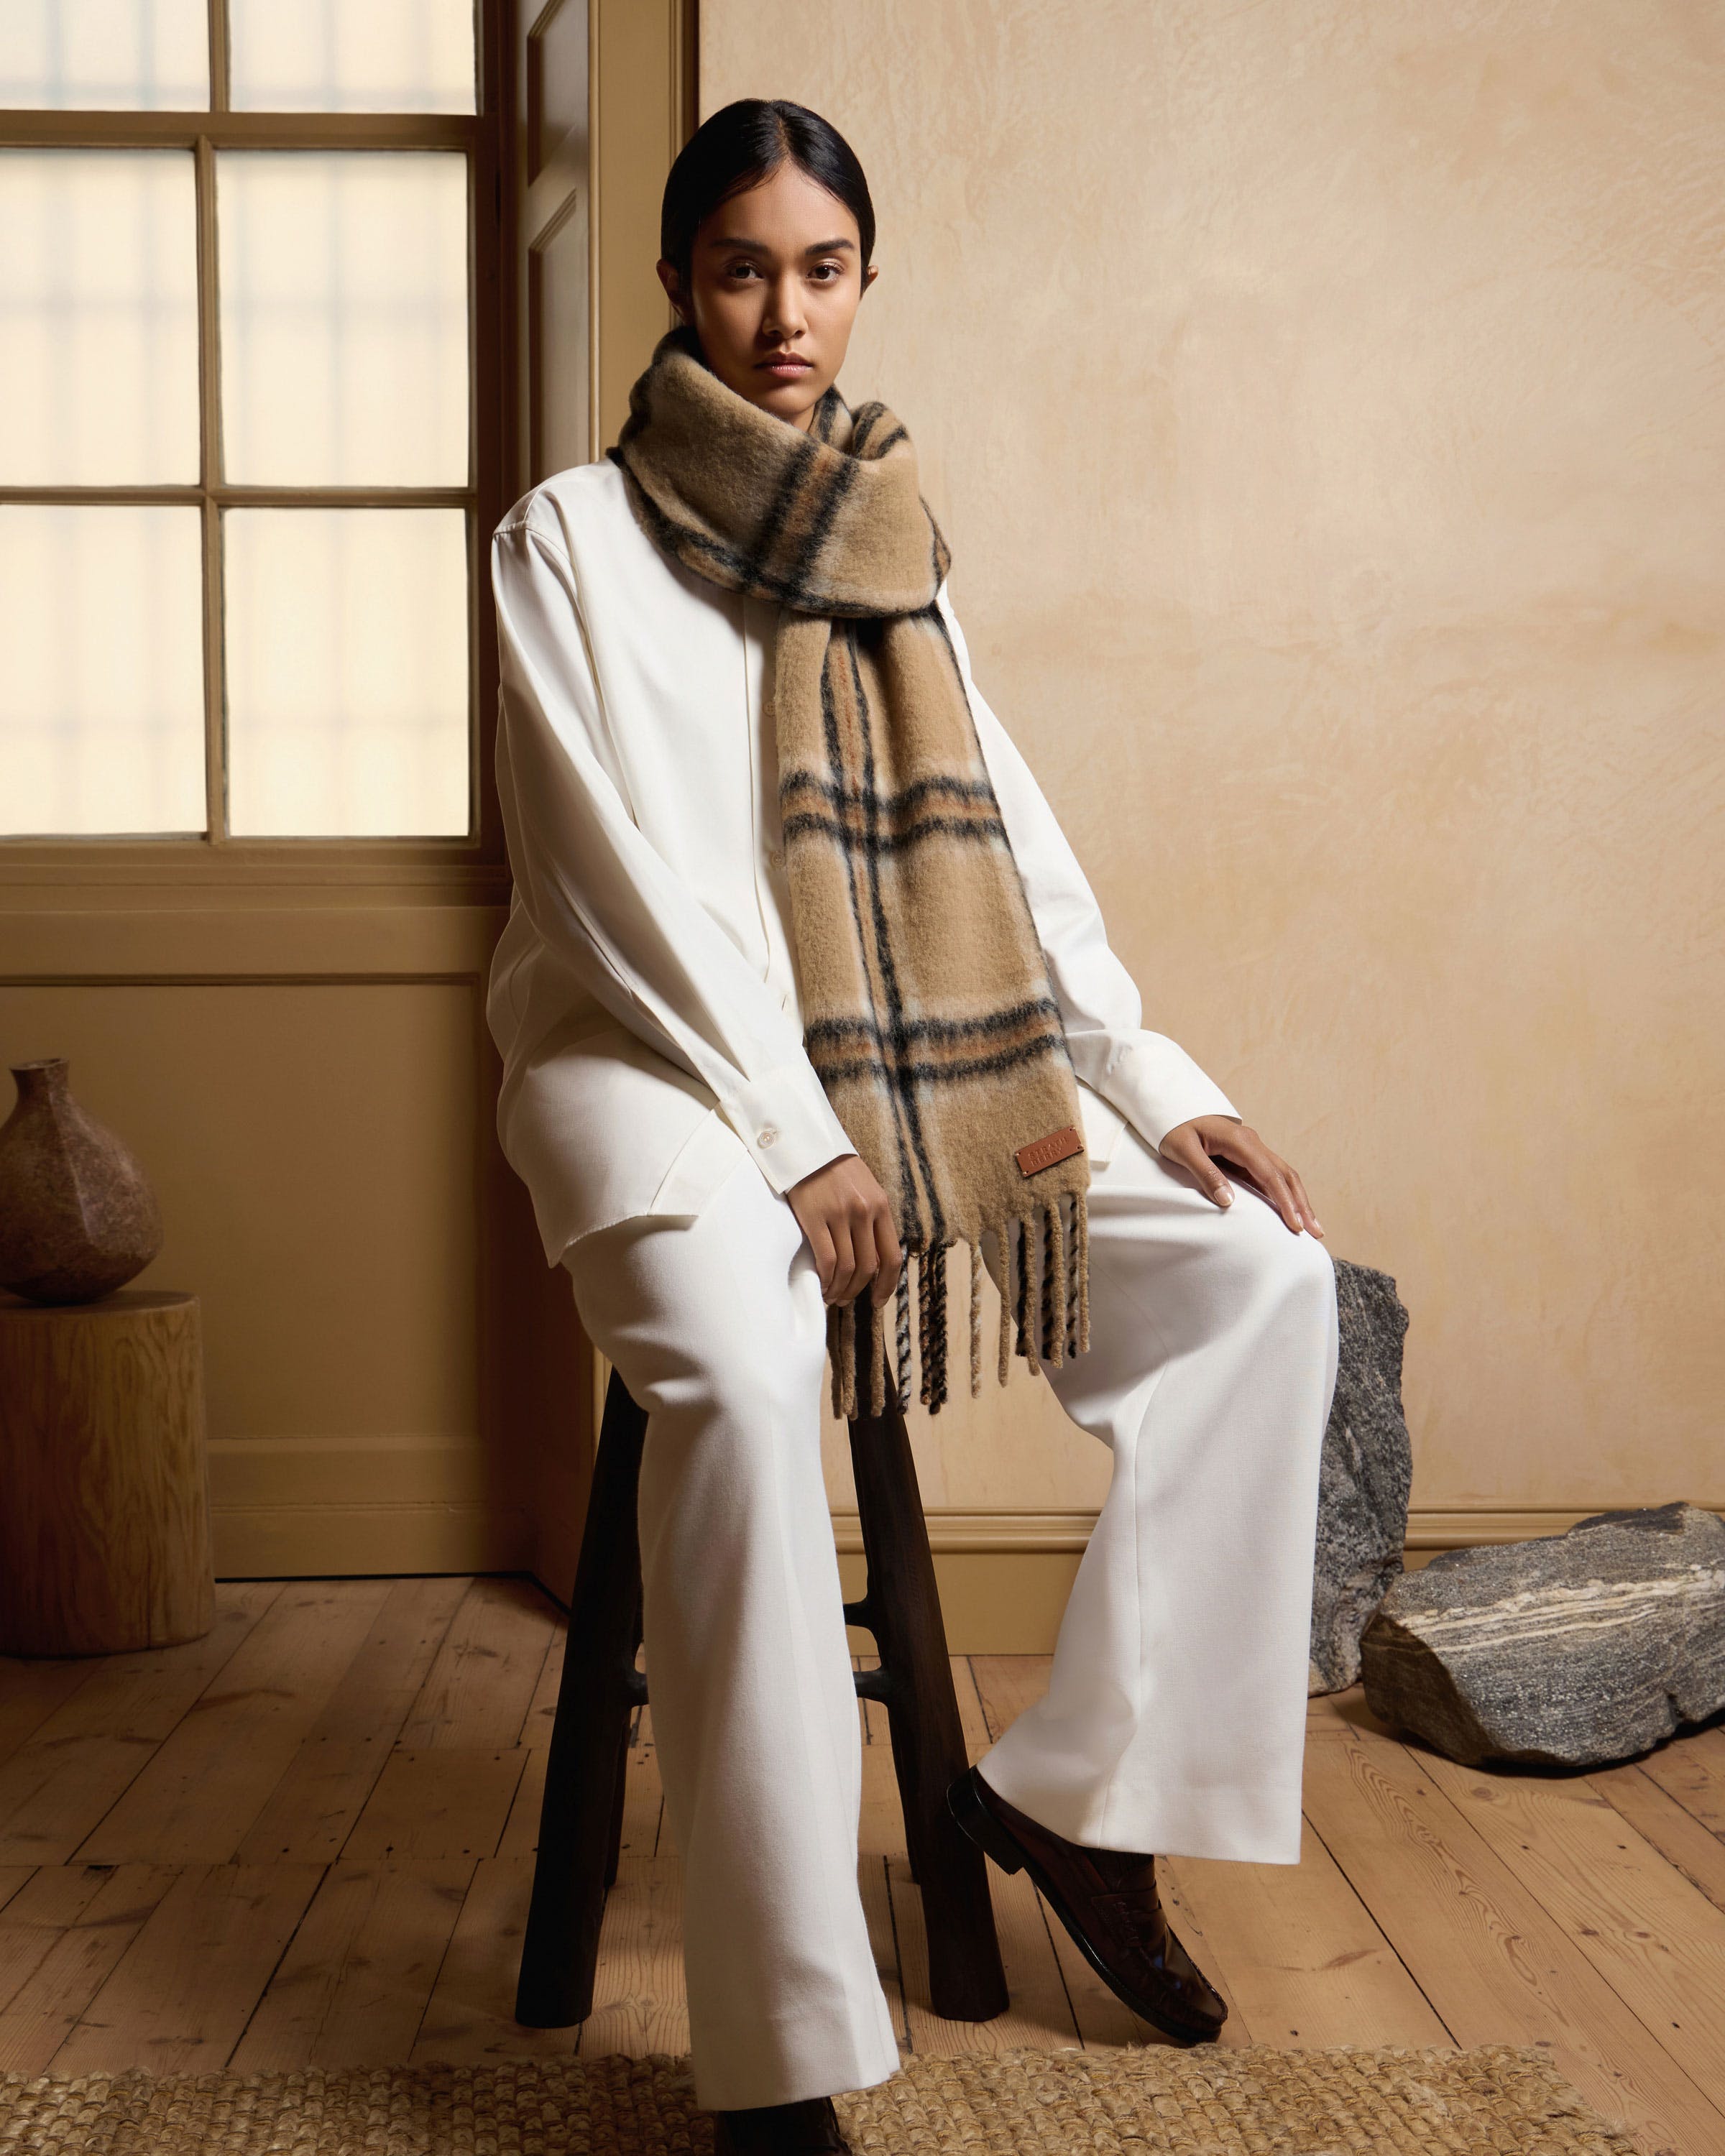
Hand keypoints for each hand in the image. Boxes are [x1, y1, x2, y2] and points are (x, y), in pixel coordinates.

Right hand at [786, 1153, 904, 1306]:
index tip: (879, 1300)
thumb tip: (873, 1258)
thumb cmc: (835, 1170)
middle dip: (857, 1290)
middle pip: (868, 1266)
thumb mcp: (865, 1189)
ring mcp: (840, 1214)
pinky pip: (826, 1259)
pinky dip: (825, 1279)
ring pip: (846, 1267)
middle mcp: (864, 1211)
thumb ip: (872, 1219)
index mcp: (881, 1206)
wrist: (806, 1145)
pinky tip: (821, 1285)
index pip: (891, 1256)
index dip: (887, 1285)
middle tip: (846, 1300)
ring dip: (840, 1289)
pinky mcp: (815, 1217)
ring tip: (832, 1296)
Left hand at [1158, 1115, 1324, 1237]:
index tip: (1295, 1225)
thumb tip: (1229, 1202)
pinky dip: (1286, 1194)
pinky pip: (1272, 1176)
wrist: (1173, 1109)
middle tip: (1316, 1232)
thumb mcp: (1183, 1150)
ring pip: (1284, 1175)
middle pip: (1286, 1175)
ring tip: (1312, 1226)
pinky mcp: (1249, 1156)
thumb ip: (1206, 1174)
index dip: (1285, 1201)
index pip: (1270, 1175)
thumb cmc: (1175, 1129)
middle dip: (1302, 1204)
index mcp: (1240, 1141)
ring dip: (1299, 1200)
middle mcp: (1253, 1143)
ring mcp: (1253, 1148)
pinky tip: (1291, 1211)